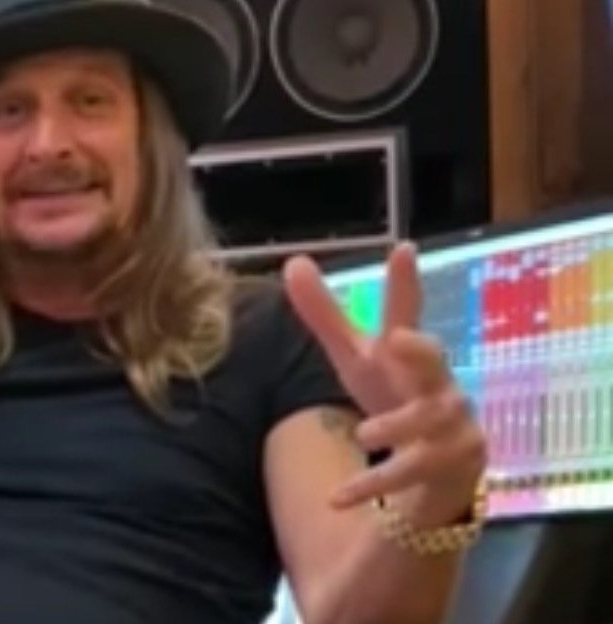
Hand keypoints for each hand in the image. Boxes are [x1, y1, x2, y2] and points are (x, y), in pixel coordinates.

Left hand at [282, 242, 487, 512]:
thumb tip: (294, 260)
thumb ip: (325, 315)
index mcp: (407, 354)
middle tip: (400, 338)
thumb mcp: (354, 357)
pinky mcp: (451, 466)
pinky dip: (372, 485)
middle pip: (435, 361)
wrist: (435, 469)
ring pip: (429, 422)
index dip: (404, 283)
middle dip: (421, 351)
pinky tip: (336, 496)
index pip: (405, 311)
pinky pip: (410, 475)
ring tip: (363, 433)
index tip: (402, 249)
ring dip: (396, 426)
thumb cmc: (394, 395)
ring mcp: (450, 424)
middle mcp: (436, 382)